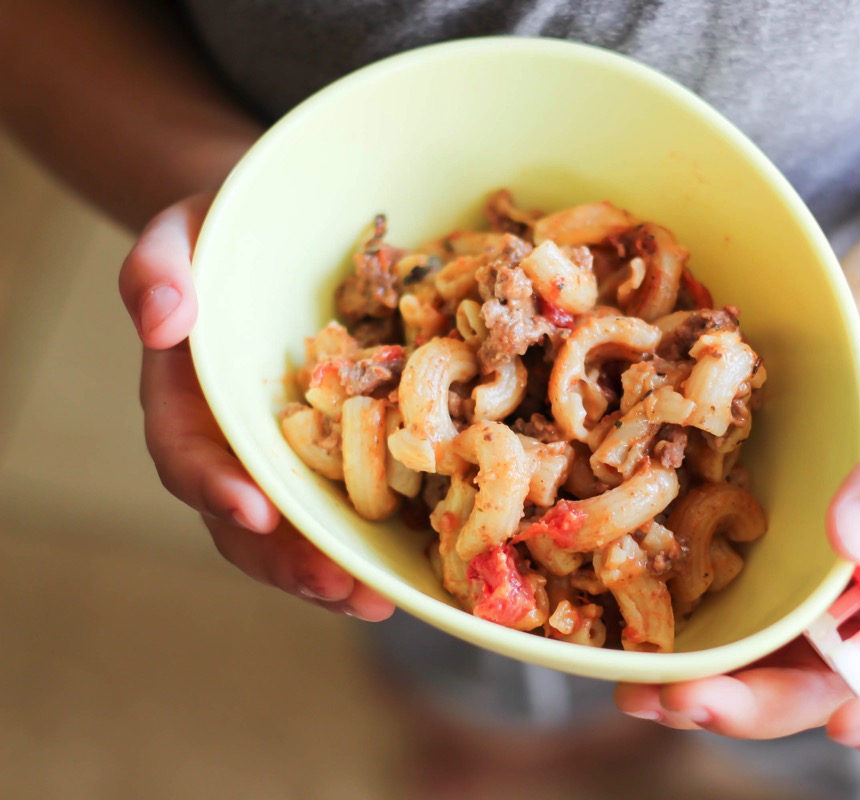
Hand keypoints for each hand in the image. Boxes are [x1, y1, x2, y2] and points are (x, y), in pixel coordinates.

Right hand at [119, 193, 394, 620]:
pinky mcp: (342, 451)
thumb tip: (164, 317)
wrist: (279, 235)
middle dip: (288, 560)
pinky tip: (415, 563)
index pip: (186, 455)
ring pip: (301, 531)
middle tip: (335, 585)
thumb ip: (158, 269)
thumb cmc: (225, 234)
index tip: (256, 512)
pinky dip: (378, 538)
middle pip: (247, 522)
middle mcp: (236, 443)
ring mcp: (289, 455)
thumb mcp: (183, 233)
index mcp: (188, 400)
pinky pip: (353, 504)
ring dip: (334, 571)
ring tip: (377, 598)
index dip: (215, 488)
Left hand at [616, 283, 859, 757]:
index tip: (852, 729)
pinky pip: (717, 601)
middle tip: (689, 703)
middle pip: (822, 685)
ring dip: (700, 688)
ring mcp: (802, 579)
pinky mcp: (749, 547)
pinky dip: (673, 627)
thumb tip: (854, 542)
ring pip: (757, 660)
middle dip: (757, 707)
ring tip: (640, 690)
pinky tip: (624, 631)